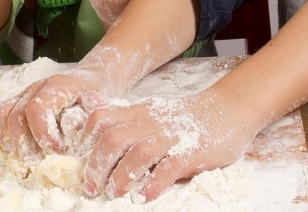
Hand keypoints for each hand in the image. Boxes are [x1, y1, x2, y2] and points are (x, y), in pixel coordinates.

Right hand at [0, 67, 110, 156]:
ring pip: (4, 113)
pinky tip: (17, 148)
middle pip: (16, 115)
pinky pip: (1, 113)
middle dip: (25, 143)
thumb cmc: (97, 95)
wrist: (92, 78)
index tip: (57, 150)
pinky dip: (4, 134)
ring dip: (11, 140)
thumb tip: (74, 145)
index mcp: (58, 85)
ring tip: (27, 156)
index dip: (43, 134)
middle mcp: (37, 86)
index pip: (37, 108)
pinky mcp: (19, 99)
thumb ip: (87, 123)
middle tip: (39, 159)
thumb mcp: (99, 106)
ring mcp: (25, 92)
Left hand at [78, 88, 260, 201]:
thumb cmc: (186, 116)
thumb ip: (124, 115)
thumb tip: (90, 111)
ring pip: (137, 153)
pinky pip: (168, 168)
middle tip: (92, 187)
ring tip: (114, 195)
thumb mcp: (151, 109)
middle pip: (113, 138)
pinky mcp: (191, 152)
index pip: (101, 118)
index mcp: (138, 112)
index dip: (85, 138)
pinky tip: (142, 198)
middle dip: (97, 165)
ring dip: (121, 177)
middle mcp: (151, 122)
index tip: (79, 160)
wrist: (228, 110)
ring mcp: (171, 136)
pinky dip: (152, 184)